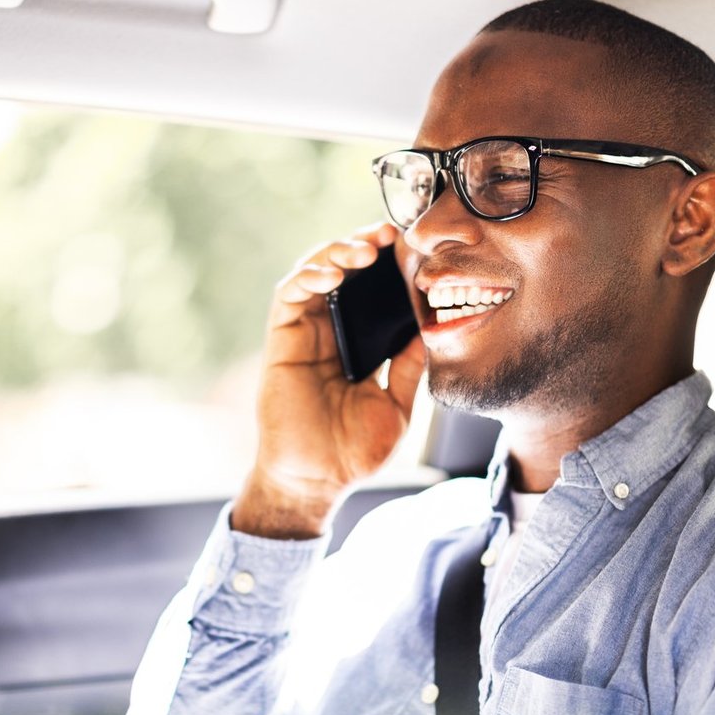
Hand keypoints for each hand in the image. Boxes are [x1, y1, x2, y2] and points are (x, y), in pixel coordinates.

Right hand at [232, 223, 425, 538]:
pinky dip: (309, 275)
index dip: (386, 265)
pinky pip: (290, 295)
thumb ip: (409, 365)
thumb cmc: (353, 451)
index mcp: (355, 345)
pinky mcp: (280, 342)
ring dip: (336, 253)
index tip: (411, 248)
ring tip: (365, 249)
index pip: (369, 292)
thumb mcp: (397, 403)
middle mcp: (326, 333)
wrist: (318, 481)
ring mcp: (302, 336)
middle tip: (390, 233)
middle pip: (341, 272)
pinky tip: (334, 272)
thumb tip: (433, 327)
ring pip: (313, 274)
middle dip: (362, 246)